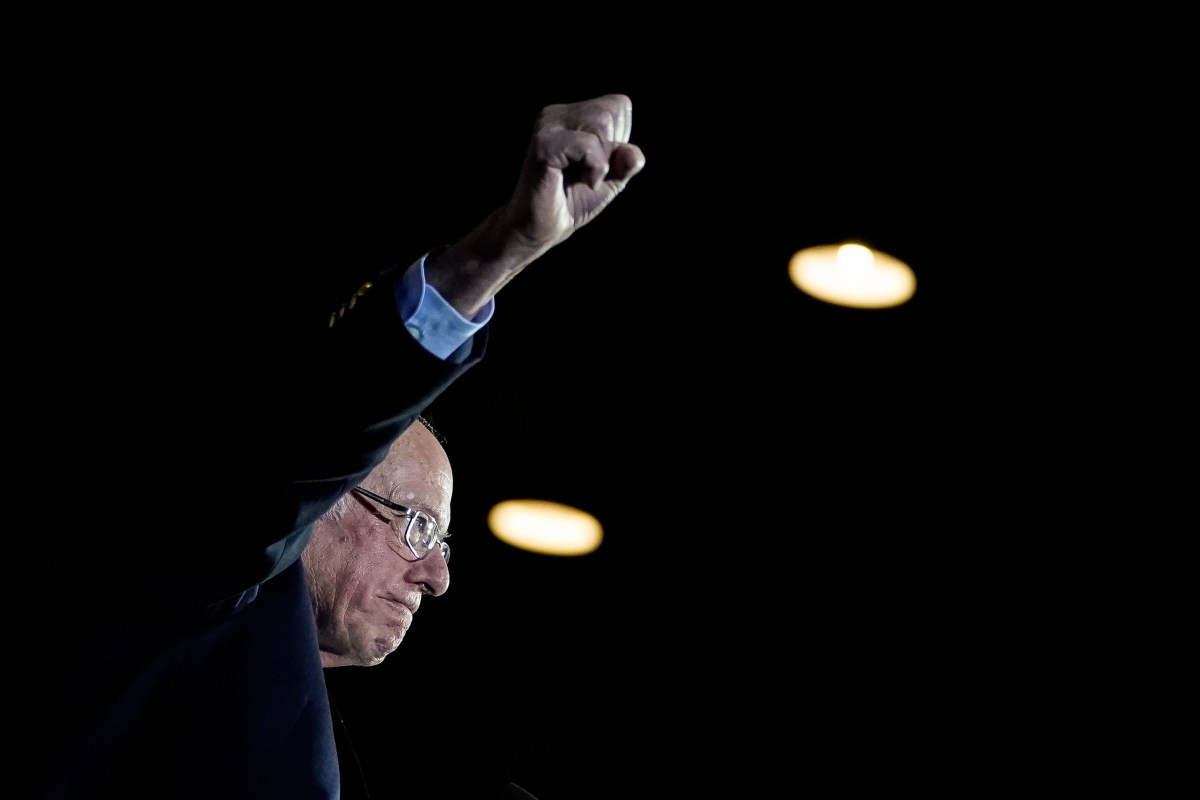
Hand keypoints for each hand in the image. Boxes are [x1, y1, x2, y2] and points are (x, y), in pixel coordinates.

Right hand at [426, 94, 644, 316]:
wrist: (539, 229)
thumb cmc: (572, 201)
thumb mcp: (611, 180)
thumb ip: (627, 162)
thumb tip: (633, 154)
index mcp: (571, 115)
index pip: (619, 105)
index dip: (620, 138)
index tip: (595, 164)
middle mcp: (557, 114)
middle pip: (611, 111)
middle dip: (611, 150)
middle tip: (586, 174)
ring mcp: (547, 126)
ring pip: (602, 123)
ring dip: (602, 161)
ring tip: (581, 178)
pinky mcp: (544, 144)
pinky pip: (588, 145)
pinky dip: (594, 169)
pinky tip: (579, 181)